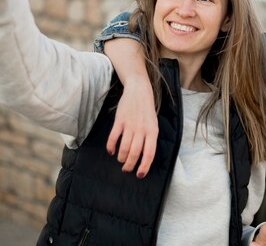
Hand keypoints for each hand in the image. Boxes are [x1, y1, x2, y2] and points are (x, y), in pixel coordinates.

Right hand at [104, 40, 158, 177]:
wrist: (139, 91)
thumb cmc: (147, 110)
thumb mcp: (154, 124)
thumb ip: (150, 139)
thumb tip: (144, 157)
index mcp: (153, 132)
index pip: (149, 154)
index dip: (144, 166)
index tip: (140, 175)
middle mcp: (142, 130)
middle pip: (135, 153)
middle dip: (130, 165)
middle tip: (126, 169)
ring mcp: (130, 125)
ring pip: (124, 148)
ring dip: (121, 157)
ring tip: (120, 160)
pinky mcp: (120, 121)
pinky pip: (114, 138)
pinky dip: (111, 147)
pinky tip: (111, 151)